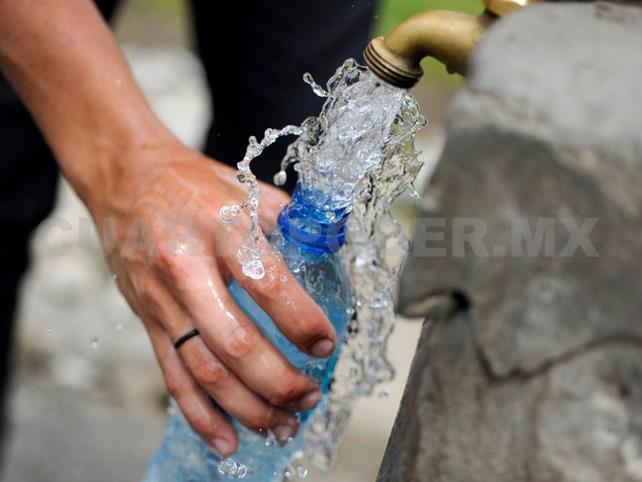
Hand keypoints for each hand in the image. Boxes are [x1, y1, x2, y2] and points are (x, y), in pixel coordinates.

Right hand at [89, 140, 337, 455]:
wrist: (124, 178)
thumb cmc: (191, 183)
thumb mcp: (245, 188)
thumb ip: (289, 220)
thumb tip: (332, 246)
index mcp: (221, 227)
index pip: (267, 283)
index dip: (301, 321)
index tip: (325, 344)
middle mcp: (188, 267)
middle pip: (235, 341)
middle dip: (278, 381)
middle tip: (310, 395)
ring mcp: (162, 298)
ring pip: (204, 369)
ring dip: (247, 407)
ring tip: (282, 425)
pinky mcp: (146, 318)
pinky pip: (172, 375)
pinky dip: (200, 415)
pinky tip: (227, 440)